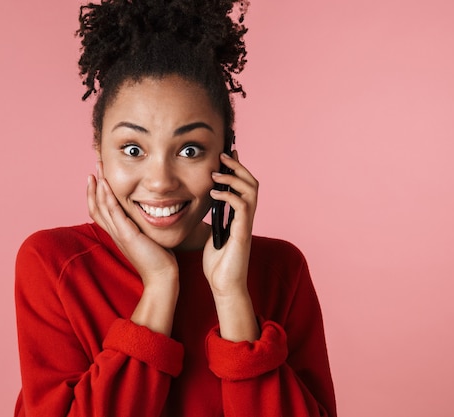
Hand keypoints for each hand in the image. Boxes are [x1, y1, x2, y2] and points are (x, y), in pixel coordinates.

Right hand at [87, 161, 178, 334]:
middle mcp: (114, 232)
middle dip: (94, 184)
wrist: (161, 276)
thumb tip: (148, 211)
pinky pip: (113, 213)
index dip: (95, 192)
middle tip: (95, 166)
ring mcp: (119, 233)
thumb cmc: (158, 258)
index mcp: (117, 232)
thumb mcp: (146, 236)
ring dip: (98, 186)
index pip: (99, 209)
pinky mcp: (127, 235)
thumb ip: (141, 225)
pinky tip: (105, 185)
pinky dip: (108, 198)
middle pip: (96, 205)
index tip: (97, 176)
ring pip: (102, 206)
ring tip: (97, 170)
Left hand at [203, 150, 259, 340]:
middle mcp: (246, 218)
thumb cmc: (218, 265)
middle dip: (238, 166)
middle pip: (252, 182)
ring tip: (217, 171)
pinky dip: (230, 196)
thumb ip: (213, 222)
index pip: (243, 186)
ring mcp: (246, 225)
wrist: (224, 287)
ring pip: (251, 191)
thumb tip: (201, 208)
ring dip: (234, 177)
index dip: (237, 169)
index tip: (226, 154)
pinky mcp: (242, 234)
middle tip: (224, 154)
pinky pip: (242, 207)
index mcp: (239, 217)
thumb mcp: (212, 237)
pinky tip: (215, 192)